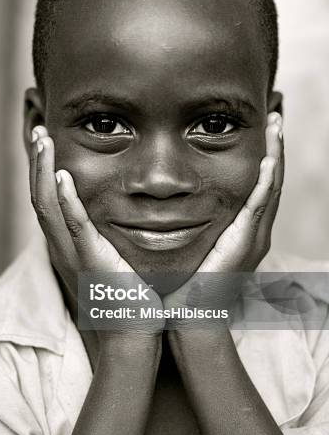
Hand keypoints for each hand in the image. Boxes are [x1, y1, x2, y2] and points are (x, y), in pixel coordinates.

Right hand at [29, 126, 164, 342]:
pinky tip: (61, 177)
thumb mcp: (115, 259)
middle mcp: (64, 248)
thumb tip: (125, 212)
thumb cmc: (130, 298)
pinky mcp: (90, 262)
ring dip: (43, 172)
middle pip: (40, 198)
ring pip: (48, 207)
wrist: (135, 333)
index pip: (50, 202)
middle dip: (37, 164)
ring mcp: (73, 255)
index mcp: (70, 245)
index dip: (44, 172)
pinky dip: (66, 202)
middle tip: (39, 133)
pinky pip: (73, 227)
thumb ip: (112, 236)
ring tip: (43, 141)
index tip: (47, 145)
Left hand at [163, 112, 283, 325]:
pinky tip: (269, 155)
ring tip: (275, 124)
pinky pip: (261, 203)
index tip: (256, 130)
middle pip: (268, 181)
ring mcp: (252, 237)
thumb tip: (158, 200)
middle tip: (273, 117)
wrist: (185, 316)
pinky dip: (268, 178)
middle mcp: (251, 232)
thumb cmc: (178, 285)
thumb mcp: (181, 245)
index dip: (259, 158)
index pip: (254, 186)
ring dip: (274, 154)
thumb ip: (177, 222)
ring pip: (270, 186)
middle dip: (273, 148)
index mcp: (238, 231)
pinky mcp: (247, 242)